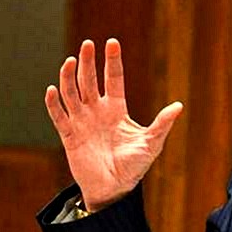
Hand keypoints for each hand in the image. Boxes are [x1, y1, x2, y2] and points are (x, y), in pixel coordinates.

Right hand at [44, 38, 182, 211]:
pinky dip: (54, 104)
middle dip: (88, 62)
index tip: (112, 43)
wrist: (115, 189)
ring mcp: (82, 122)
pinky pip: (59, 117)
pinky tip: (52, 89)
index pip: (113, 79)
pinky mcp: (70, 136)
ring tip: (70, 61)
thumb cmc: (134, 166)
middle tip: (87, 44)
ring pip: (72, 94)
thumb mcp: (152, 142)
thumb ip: (162, 123)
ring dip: (69, 77)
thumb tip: (179, 106)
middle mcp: (97, 111)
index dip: (112, 61)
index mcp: (117, 110)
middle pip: (90, 81)